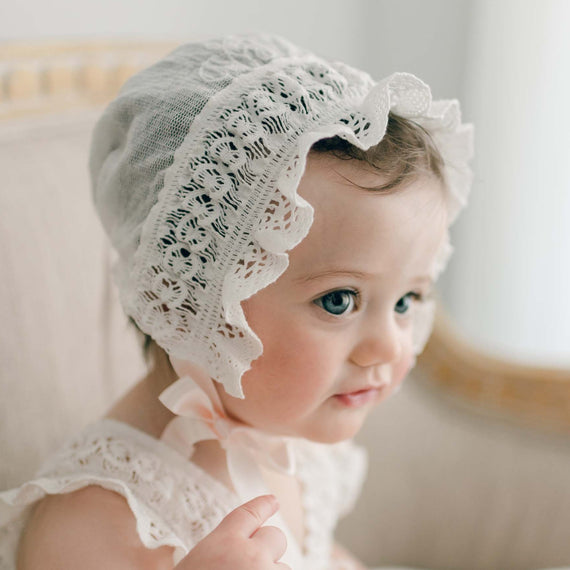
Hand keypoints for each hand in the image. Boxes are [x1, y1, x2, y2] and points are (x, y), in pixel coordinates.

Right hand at [175, 494, 289, 568]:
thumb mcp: (196, 564)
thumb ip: (221, 553)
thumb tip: (238, 552)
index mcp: (223, 543)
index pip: (250, 514)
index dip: (263, 505)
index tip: (272, 501)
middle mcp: (250, 555)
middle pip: (276, 537)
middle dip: (267, 550)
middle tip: (252, 566)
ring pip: (284, 568)